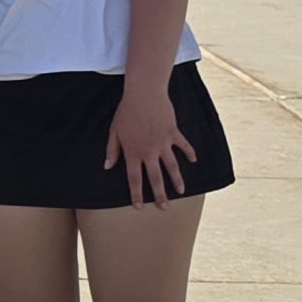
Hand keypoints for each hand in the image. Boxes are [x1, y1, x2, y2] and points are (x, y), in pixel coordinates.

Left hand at [105, 83, 197, 207]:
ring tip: (181, 192)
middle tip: (164, 207)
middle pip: (156, 178)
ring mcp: (163, 143)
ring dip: (177, 180)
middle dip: (160, 195)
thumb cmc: (126, 112)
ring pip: (172, 167)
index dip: (136, 194)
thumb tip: (107, 166)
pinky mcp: (174, 133)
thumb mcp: (114, 131)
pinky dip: (189, 153)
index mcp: (133, 152)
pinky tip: (193, 161)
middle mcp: (149, 152)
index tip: (139, 206)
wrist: (143, 94)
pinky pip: (183, 146)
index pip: (134, 179)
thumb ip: (112, 150)